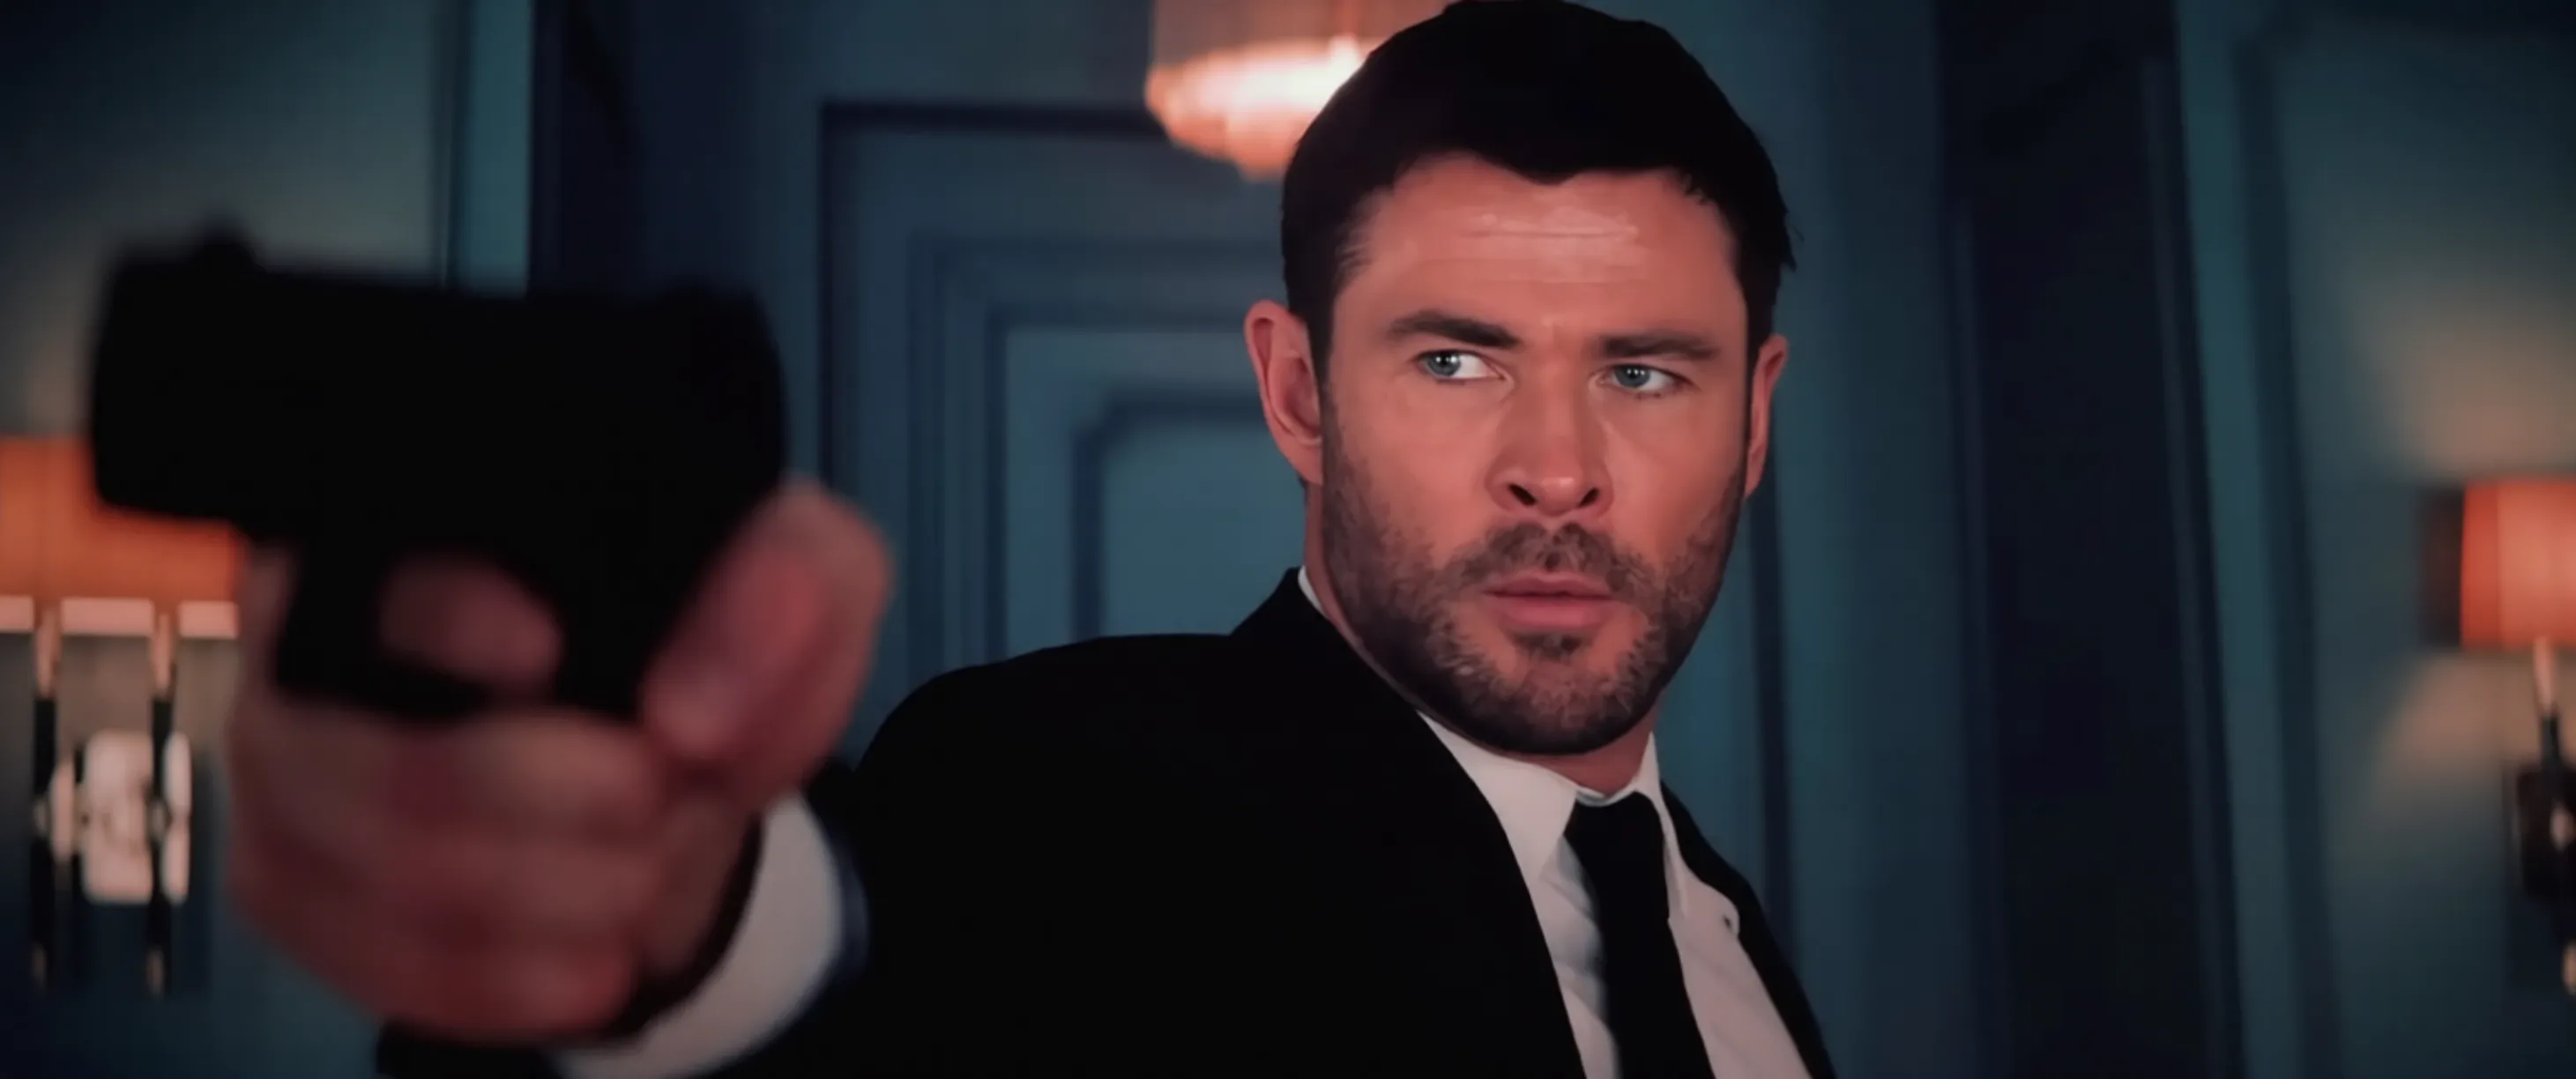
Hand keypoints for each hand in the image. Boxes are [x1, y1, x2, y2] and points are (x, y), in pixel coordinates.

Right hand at [223, 479, 891, 1040]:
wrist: (674, 758)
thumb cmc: (709, 634)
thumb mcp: (796, 573)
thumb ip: (783, 588)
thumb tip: (691, 720)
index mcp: (419, 525)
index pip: (378, 566)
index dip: (451, 620)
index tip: (548, 653)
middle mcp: (310, 635)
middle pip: (380, 755)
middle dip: (552, 803)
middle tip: (660, 797)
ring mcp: (286, 767)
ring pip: (385, 872)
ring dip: (552, 897)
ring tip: (647, 873)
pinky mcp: (296, 882)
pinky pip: (375, 961)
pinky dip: (504, 980)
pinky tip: (595, 964)